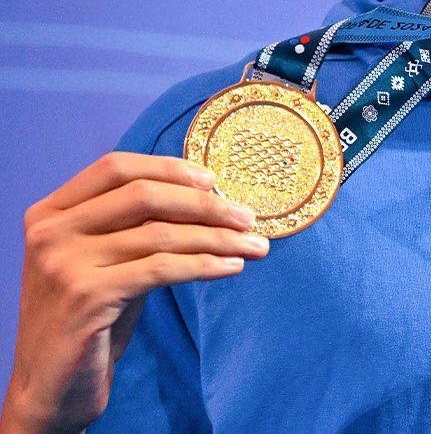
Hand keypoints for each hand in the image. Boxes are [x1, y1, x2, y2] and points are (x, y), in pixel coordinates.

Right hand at [0, 151, 268, 433]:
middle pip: (144, 195)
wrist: (50, 388)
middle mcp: (51, 232)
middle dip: (205, 204)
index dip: (168, 168)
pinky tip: (232, 267)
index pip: (116, 168)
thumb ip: (137, 225)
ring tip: (254, 244)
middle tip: (247, 216)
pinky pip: (162, 269)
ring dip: (218, 237)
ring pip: (160, 234)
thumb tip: (208, 195)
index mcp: (50, 213)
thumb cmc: (89, 317)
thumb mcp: (106, 259)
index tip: (213, 180)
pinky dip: (205, 264)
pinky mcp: (86, 296)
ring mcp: (65, 264)